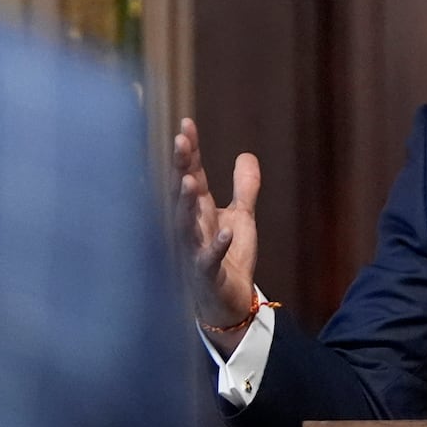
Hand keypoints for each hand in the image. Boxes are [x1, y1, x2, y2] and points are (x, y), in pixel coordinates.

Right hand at [172, 118, 260, 350]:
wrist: (228, 303)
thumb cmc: (228, 259)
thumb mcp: (241, 218)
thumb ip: (244, 188)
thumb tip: (247, 155)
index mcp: (199, 211)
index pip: (192, 174)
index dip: (190, 151)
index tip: (187, 123)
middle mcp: (191, 227)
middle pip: (182, 193)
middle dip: (180, 167)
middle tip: (180, 141)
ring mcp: (195, 250)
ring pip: (186, 225)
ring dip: (186, 203)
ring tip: (189, 180)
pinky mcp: (207, 274)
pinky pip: (209, 259)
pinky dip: (216, 246)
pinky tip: (224, 232)